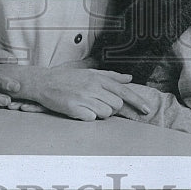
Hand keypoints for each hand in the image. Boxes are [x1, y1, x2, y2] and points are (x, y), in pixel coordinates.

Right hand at [7, 66, 152, 121]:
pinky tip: (79, 109)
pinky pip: (91, 118)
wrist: (44, 82)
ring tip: (86, 105)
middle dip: (111, 108)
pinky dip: (87, 116)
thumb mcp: (90, 72)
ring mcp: (84, 97)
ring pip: (105, 113)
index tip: (146, 110)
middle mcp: (93, 86)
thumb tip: (129, 78)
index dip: (137, 101)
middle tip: (98, 103)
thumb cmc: (68, 78)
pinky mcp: (75, 108)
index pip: (123, 91)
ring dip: (99, 112)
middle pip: (116, 105)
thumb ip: (111, 76)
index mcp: (98, 77)